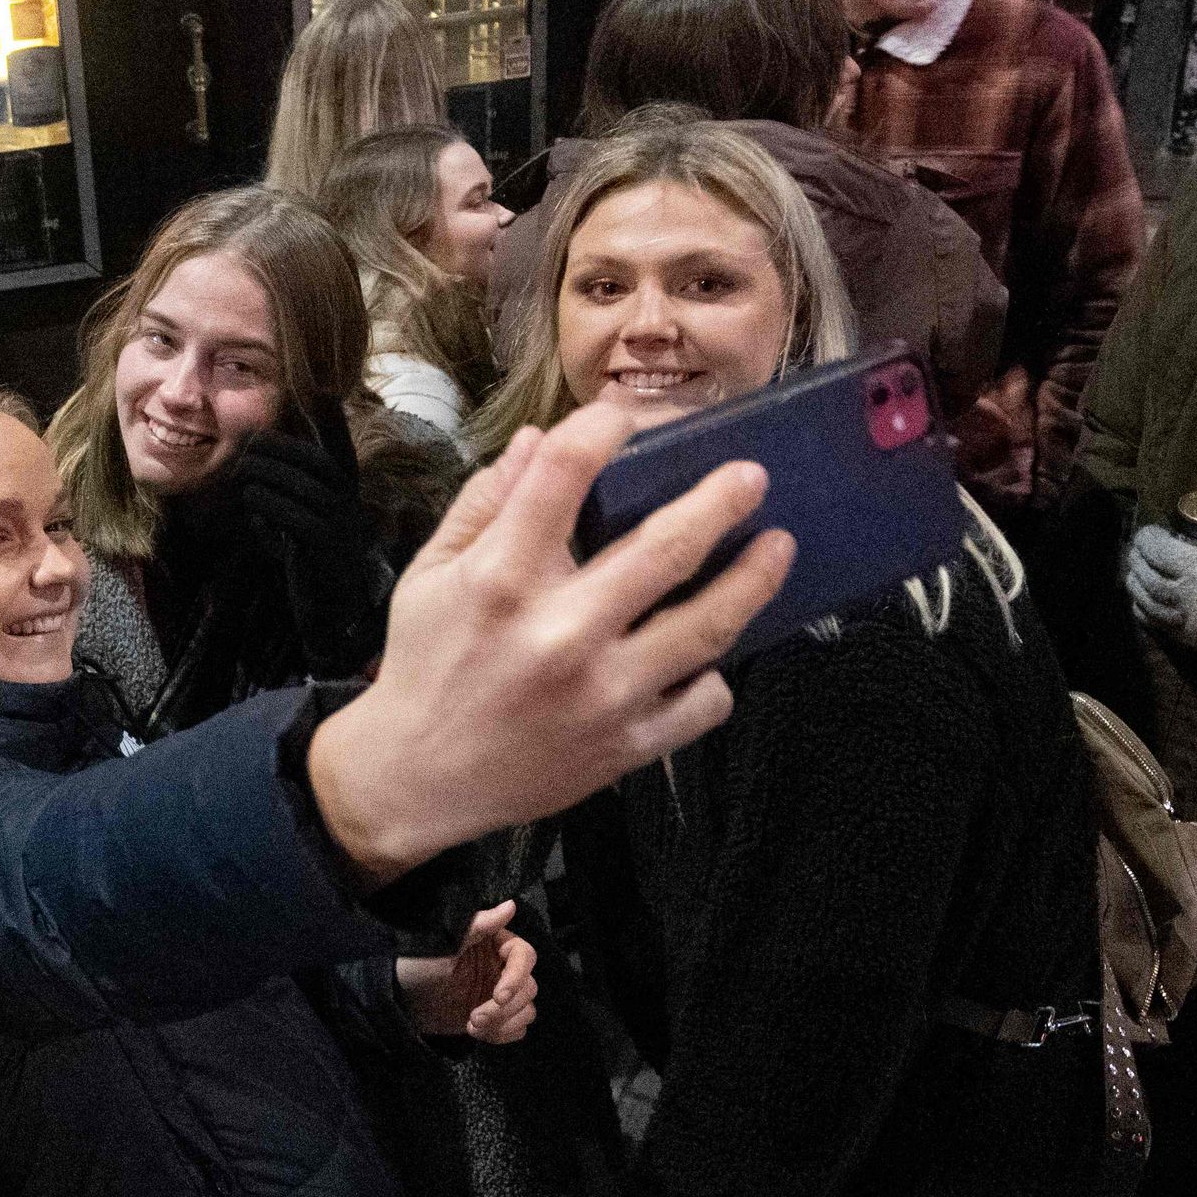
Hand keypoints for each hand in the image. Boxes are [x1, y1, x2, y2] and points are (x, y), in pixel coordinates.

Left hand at [233, 421, 383, 664]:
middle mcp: (349, 507)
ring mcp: (341, 529)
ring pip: (306, 488)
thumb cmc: (310, 565)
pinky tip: (252, 508)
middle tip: (246, 444)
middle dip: (281, 447)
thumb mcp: (299, 524)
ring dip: (268, 476)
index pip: (341, 451)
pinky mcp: (325, 552)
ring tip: (240, 473)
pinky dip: (271, 509)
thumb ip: (285, 495)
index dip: (333, 421)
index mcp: (345, 496)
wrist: (332, 616)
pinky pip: (298, 520)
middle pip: (318, 463)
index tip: (323, 387)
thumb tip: (250, 464)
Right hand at [307, 403, 791, 881]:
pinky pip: (701, 703)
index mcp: (501, 579)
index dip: (602, 429)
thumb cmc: (426, 663)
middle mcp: (560, 632)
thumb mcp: (431, 572)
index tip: (626, 417)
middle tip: (753, 476)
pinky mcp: (625, 746)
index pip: (563, 475)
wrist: (417, 780)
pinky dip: (713, 678)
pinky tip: (709, 656)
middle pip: (665, 549)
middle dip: (721, 501)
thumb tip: (537, 439)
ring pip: (705, 627)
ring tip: (779, 546)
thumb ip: (484, 503)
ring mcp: (602, 694)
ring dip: (753, 580)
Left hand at [399, 900, 537, 1042]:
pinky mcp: (496, 1018)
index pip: (525, 956)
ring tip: (472, 1025)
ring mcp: (500, 994)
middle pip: (529, 987)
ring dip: (502, 1023)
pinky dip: (503, 1034)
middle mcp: (502, 968)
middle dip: (503, 1008)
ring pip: (527, 1010)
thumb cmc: (418, 965)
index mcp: (495, 944)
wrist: (401, 1003)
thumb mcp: (446, 944)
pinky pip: (519, 1028)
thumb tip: (511, 906)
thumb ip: (479, 925)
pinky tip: (478, 1033)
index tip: (498, 996)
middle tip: (474, 1018)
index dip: (517, 977)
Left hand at [1124, 512, 1196, 671]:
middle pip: (1146, 575)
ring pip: (1147, 602)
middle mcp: (1185, 595)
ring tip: (1134, 574)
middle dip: (1137, 560)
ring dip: (1135, 586)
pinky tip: (1140, 604)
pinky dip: (1144, 613)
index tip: (1148, 532)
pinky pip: (1157, 626)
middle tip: (1137, 551)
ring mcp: (1187, 620)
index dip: (1146, 539)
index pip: (1156, 550)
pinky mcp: (1193, 639)